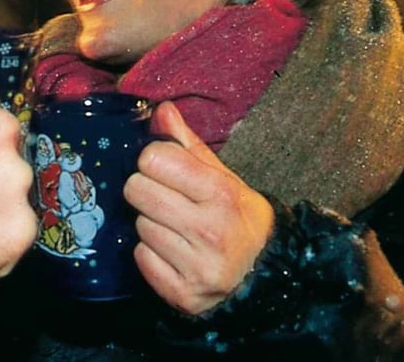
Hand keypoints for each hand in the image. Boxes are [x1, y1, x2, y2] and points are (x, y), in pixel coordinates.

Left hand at [124, 102, 274, 314]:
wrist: (266, 274)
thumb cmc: (241, 218)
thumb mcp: (225, 178)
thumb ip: (188, 144)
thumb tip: (161, 110)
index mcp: (221, 194)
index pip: (155, 159)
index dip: (155, 160)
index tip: (165, 168)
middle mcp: (210, 231)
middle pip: (138, 190)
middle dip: (146, 189)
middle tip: (166, 197)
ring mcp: (196, 266)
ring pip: (139, 225)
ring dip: (151, 223)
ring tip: (175, 227)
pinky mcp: (182, 294)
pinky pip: (141, 259)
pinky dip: (151, 253)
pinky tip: (172, 251)